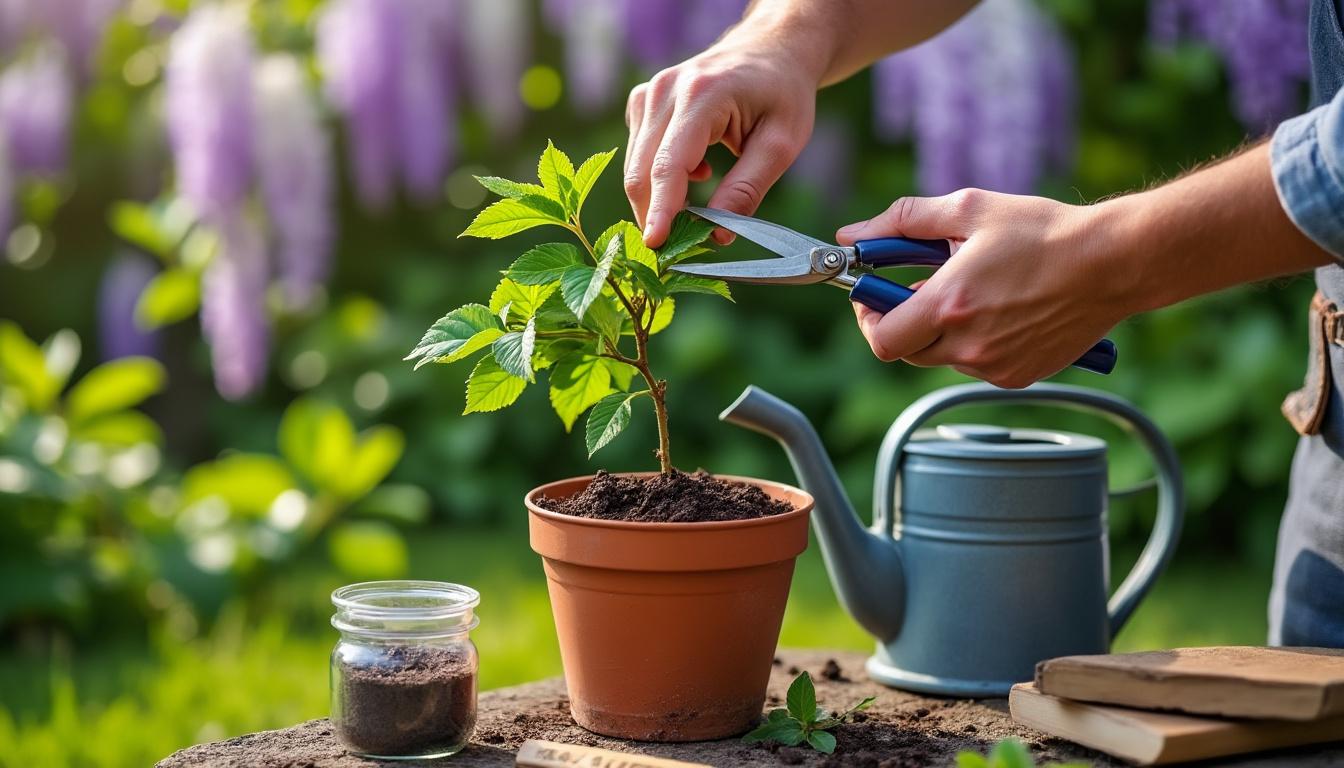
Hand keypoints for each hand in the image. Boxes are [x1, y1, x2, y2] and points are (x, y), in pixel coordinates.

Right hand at [624, 24, 822, 246]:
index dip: (661, 210)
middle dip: (655, 215)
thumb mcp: (781, 144)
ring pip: (635, 167)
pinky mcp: (642, 102)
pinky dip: (661, 178)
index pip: (670, 165)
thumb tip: (717, 234)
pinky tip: (698, 172)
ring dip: (659, 200)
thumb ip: (747, 189)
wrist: (771, 49)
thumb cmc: (783, 94)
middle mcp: (665, 90)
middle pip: (642, 170)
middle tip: (679, 250)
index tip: (656, 246)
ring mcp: (649, 93)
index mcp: (702, 95)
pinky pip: (639, 155)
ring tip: (698, 208)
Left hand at [841, 190, 1132, 388]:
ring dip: (943, 330)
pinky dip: (975, 342)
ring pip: (942, 357)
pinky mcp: (1018, 376)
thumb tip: (851, 234)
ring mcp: (995, 366)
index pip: (882, 339)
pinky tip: (1001, 309)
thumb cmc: (1044, 231)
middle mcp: (969, 345)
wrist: (1113, 262)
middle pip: (907, 350)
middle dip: (905, 320)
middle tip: (922, 287)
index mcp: (950, 305)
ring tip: (976, 290)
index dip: (868, 317)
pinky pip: (976, 365)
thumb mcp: (968, 209)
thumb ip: (901, 221)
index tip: (872, 295)